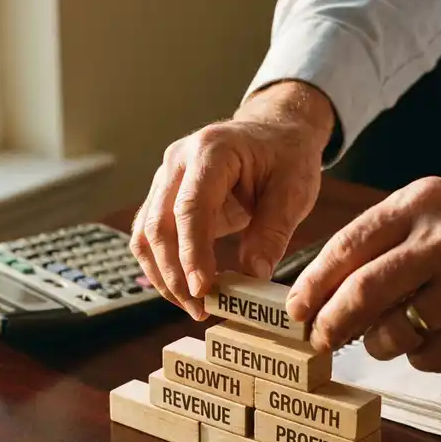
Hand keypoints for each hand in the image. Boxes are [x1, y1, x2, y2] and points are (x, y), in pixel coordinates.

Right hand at [130, 81, 335, 319]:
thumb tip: (254, 276)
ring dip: (163, 276)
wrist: (274, 132)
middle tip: (200, 309)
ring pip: (146, 234)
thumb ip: (273, 231)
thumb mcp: (294, 190)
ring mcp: (165, 178)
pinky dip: (163, 267)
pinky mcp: (164, 197)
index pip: (190, 207)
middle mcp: (178, 161)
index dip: (192, 253)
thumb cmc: (285, 156)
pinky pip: (151, 236)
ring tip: (193, 307)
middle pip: (158, 225)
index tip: (202, 289)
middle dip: (174, 274)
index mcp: (212, 151)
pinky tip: (185, 290)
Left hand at [286, 155, 440, 370]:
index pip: (347, 248)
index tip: (296, 310)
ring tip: (383, 338)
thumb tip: (330, 284)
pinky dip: (419, 358)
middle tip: (321, 340)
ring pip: (397, 333)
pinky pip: (434, 356)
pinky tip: (426, 343)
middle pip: (363, 294)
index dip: (313, 285)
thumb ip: (387, 235)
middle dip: (331, 325)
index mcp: (421, 204)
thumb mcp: (438, 200)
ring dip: (378, 344)